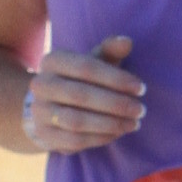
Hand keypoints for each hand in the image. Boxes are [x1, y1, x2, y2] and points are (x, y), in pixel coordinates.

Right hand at [24, 34, 143, 153]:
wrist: (50, 109)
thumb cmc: (81, 80)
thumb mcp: (94, 62)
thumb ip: (110, 50)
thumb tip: (127, 41)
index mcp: (52, 61)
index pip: (86, 67)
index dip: (116, 78)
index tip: (141, 88)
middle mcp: (41, 85)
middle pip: (81, 95)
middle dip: (116, 103)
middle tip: (140, 110)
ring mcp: (40, 112)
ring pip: (77, 121)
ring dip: (110, 123)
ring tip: (133, 123)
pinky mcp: (45, 136)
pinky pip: (76, 140)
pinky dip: (101, 137)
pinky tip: (118, 133)